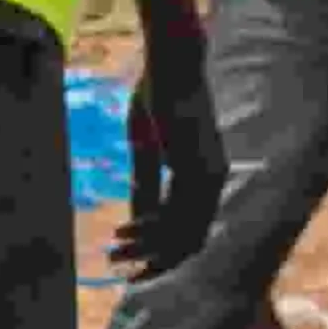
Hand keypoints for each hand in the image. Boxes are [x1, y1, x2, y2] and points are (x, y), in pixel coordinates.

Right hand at [113, 51, 229, 279]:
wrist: (171, 64)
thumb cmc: (157, 97)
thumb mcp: (146, 148)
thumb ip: (146, 183)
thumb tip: (139, 220)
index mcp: (205, 176)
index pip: (189, 228)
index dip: (159, 248)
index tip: (128, 257)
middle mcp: (213, 180)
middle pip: (188, 240)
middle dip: (151, 257)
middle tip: (117, 264)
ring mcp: (209, 177)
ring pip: (181, 234)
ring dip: (146, 248)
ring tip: (114, 252)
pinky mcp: (196, 170)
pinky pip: (176, 216)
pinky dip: (150, 230)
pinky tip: (125, 231)